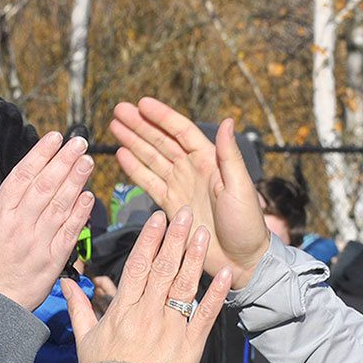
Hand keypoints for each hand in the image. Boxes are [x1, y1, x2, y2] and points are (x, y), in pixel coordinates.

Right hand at [0, 131, 94, 310]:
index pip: (22, 176)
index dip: (40, 154)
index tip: (55, 137)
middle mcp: (19, 224)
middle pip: (45, 185)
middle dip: (64, 161)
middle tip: (79, 142)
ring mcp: (38, 241)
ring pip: (60, 205)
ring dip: (76, 181)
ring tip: (87, 161)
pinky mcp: (53, 259)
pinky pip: (69, 232)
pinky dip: (80, 213)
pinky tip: (89, 196)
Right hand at [61, 206, 230, 362]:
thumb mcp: (84, 339)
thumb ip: (79, 308)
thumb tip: (66, 282)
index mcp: (123, 311)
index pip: (137, 267)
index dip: (149, 240)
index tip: (158, 218)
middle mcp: (148, 315)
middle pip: (163, 269)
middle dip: (175, 239)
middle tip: (186, 213)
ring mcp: (171, 329)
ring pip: (184, 286)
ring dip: (195, 257)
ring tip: (204, 233)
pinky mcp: (191, 346)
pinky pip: (206, 315)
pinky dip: (217, 294)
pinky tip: (225, 273)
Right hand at [110, 99, 269, 288]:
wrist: (242, 260)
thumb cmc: (247, 224)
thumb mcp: (241, 187)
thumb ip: (230, 155)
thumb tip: (228, 120)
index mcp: (210, 161)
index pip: (181, 132)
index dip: (162, 117)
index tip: (142, 103)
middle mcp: (193, 170)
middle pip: (161, 142)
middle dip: (140, 125)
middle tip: (119, 110)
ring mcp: (181, 187)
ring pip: (152, 159)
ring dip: (134, 142)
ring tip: (115, 126)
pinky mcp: (171, 207)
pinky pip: (150, 183)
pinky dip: (136, 169)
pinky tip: (122, 155)